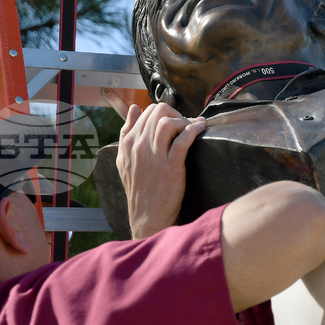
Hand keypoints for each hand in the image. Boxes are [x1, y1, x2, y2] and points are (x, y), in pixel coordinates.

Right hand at [116, 104, 205, 238]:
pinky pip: (183, 139)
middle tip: (186, 124)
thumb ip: (127, 133)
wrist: (147, 215)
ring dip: (185, 120)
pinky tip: (200, 128)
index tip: (175, 120)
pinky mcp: (171, 167)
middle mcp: (139, 146)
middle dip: (176, 113)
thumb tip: (134, 109)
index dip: (165, 112)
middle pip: (159, 111)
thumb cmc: (139, 189)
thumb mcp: (124, 160)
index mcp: (129, 143)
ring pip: (168, 121)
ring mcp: (155, 156)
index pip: (147, 111)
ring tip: (194, 127)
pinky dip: (194, 129)